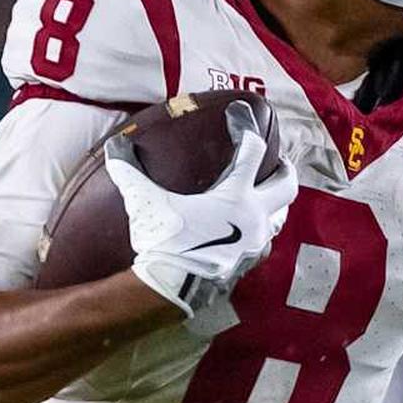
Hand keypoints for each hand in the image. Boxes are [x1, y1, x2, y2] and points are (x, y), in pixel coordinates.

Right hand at [105, 101, 298, 316]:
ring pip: (280, 215)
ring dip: (275, 202)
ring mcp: (256, 242)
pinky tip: (246, 228)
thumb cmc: (163, 242)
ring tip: (263, 193)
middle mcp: (255, 216)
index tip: (240, 113)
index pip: (253, 149)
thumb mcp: (144, 202)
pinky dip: (261, 229)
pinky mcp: (250, 262)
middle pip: (286, 184)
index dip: (246, 126)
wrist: (171, 289)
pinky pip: (265, 242)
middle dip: (285, 168)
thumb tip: (116, 144)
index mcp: (236, 195)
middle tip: (278, 159)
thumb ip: (130, 171)